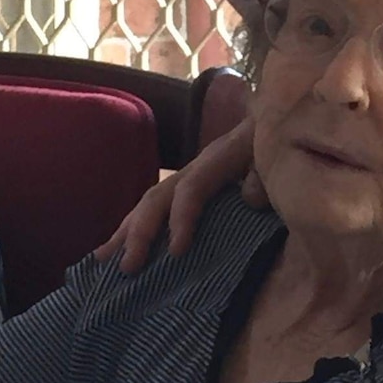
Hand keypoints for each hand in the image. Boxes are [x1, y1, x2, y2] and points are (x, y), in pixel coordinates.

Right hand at [94, 115, 262, 272]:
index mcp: (219, 157)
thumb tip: (249, 197)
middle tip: (128, 268)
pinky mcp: (191, 181)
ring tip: (104, 260)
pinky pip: (157, 202)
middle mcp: (197, 164)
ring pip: (150, 200)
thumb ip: (266, 175)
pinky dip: (135, 224)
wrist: (278, 114)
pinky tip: (117, 245)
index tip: (175, 252)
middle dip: (141, 232)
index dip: (181, 218)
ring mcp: (190, 172)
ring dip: (128, 230)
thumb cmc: (278, 140)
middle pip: (160, 195)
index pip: (192, 188)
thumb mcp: (276, 154)